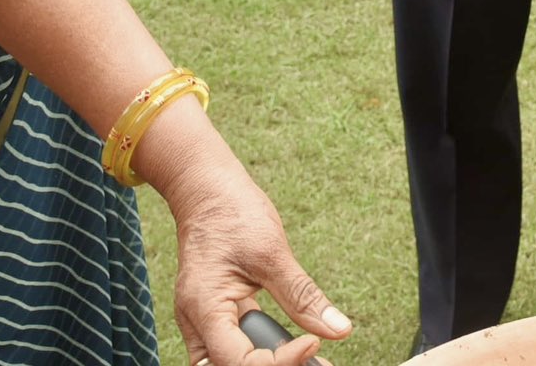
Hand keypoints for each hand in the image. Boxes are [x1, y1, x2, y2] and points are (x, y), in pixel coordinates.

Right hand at [163, 150, 350, 365]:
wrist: (207, 189)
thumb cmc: (233, 212)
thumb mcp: (272, 251)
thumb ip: (302, 295)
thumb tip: (339, 329)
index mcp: (204, 307)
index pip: (238, 361)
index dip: (279, 362)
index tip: (313, 345)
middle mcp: (196, 322)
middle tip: (317, 361)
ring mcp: (202, 319)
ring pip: (229, 363)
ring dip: (267, 363)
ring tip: (309, 353)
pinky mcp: (213, 313)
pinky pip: (232, 346)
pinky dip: (260, 351)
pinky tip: (290, 342)